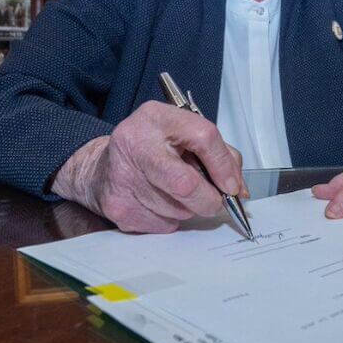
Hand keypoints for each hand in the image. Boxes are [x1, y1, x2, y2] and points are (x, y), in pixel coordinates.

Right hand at [52, 100, 246, 232]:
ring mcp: (123, 176)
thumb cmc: (152, 148)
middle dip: (209, 199)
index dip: (224, 166)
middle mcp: (135, 142)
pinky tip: (158, 201)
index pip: (204, 138)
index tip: (231, 185)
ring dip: (188, 208)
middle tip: (213, 200)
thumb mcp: (185, 136)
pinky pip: (162, 224)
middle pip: (187, 184)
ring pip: (178, 210)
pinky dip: (170, 219)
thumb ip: (218, 155)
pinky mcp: (118, 206)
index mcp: (157, 117)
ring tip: (174, 192)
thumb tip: (239, 189)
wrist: (103, 166)